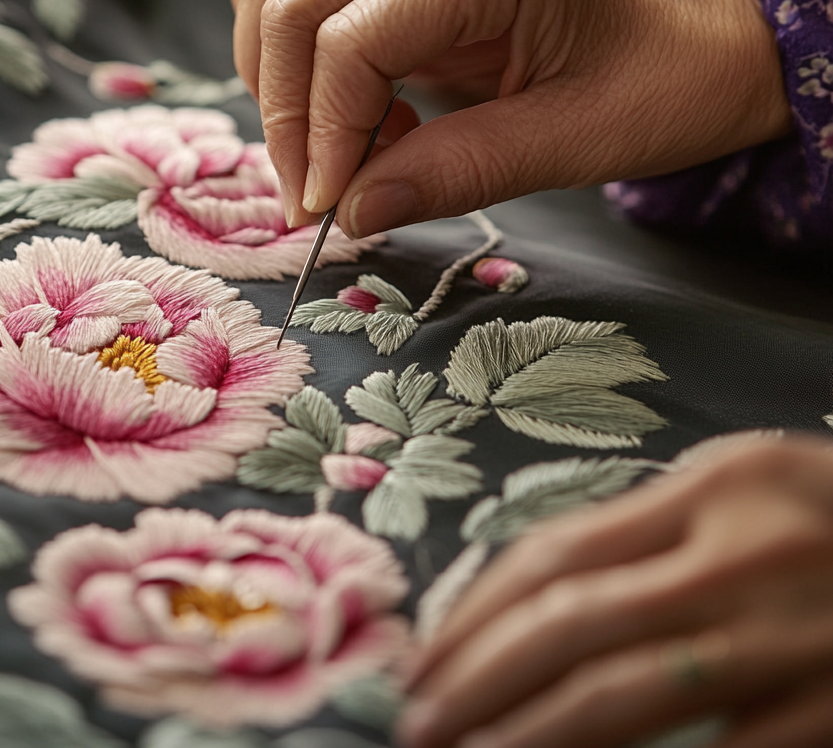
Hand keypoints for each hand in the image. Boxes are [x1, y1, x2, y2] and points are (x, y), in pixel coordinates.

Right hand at [228, 0, 789, 234]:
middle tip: (315, 196)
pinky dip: (310, 52)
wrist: (726, 32)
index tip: (328, 210)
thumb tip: (349, 214)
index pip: (351, 36)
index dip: (322, 134)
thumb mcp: (574, 142)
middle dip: (286, 110)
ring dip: (281, 68)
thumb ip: (453, 174)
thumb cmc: (673, 83)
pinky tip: (367, 111)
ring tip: (337, 147)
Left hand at [400, 437, 832, 747]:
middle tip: (417, 726)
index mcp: (709, 489)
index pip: (556, 551)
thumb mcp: (746, 488)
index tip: (423, 658)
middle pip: (573, 624)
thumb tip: (535, 589)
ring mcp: (795, 642)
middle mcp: (742, 557)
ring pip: (631, 696)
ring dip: (534, 738)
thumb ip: (651, 530)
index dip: (477, 611)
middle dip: (479, 680)